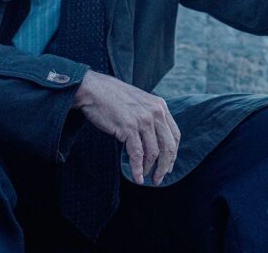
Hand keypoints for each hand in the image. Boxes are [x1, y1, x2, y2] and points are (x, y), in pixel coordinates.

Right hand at [73, 71, 181, 185]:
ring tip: (144, 178)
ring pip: (154, 153)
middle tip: (159, 178)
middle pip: (168, 146)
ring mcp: (143, 120)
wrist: (92, 89)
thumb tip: (154, 140)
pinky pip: (137, 154)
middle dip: (165, 166)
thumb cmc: (112, 97)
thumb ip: (149, 117)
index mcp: (160, 106)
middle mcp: (155, 113)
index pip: (175, 135)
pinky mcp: (129, 127)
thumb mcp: (139, 102)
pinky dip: (138, 169)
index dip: (173, 154)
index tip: (168, 166)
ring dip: (149, 169)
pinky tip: (137, 177)